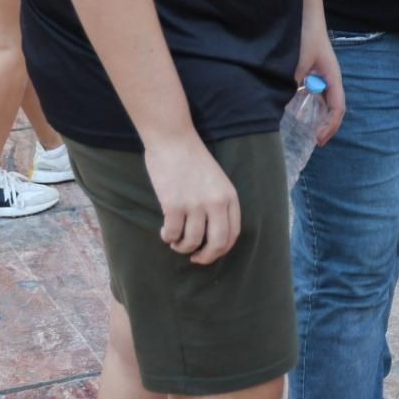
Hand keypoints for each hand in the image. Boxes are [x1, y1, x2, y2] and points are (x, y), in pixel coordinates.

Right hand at [144, 134, 240, 264]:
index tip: (209, 253)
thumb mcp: (218, 181)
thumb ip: (219, 204)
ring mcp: (195, 204)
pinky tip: (165, 231)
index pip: (233, 234)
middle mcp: (216, 202)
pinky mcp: (173, 205)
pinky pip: (172, 234)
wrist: (174, 141)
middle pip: (217, 244)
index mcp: (230, 196)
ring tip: (175, 241)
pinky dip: (168, 237)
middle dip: (206, 257)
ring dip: (181, 247)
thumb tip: (211, 235)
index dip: (221, 249)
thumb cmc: (194, 160)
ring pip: (191, 242)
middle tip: (194, 258)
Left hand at [297, 20, 344, 144]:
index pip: (338, 108)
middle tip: (314, 141)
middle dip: (326, 126)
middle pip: (333, 108)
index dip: (330, 126)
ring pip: (323, 102)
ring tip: (307, 131)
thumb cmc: (305, 36)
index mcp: (332, 77)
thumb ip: (292, 84)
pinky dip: (308, 106)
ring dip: (318, 117)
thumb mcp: (297, 63)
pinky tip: (296, 111)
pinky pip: (313, 93)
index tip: (317, 138)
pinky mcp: (311, 71)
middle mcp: (329, 78)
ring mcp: (321, 75)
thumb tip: (282, 107)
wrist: (303, 14)